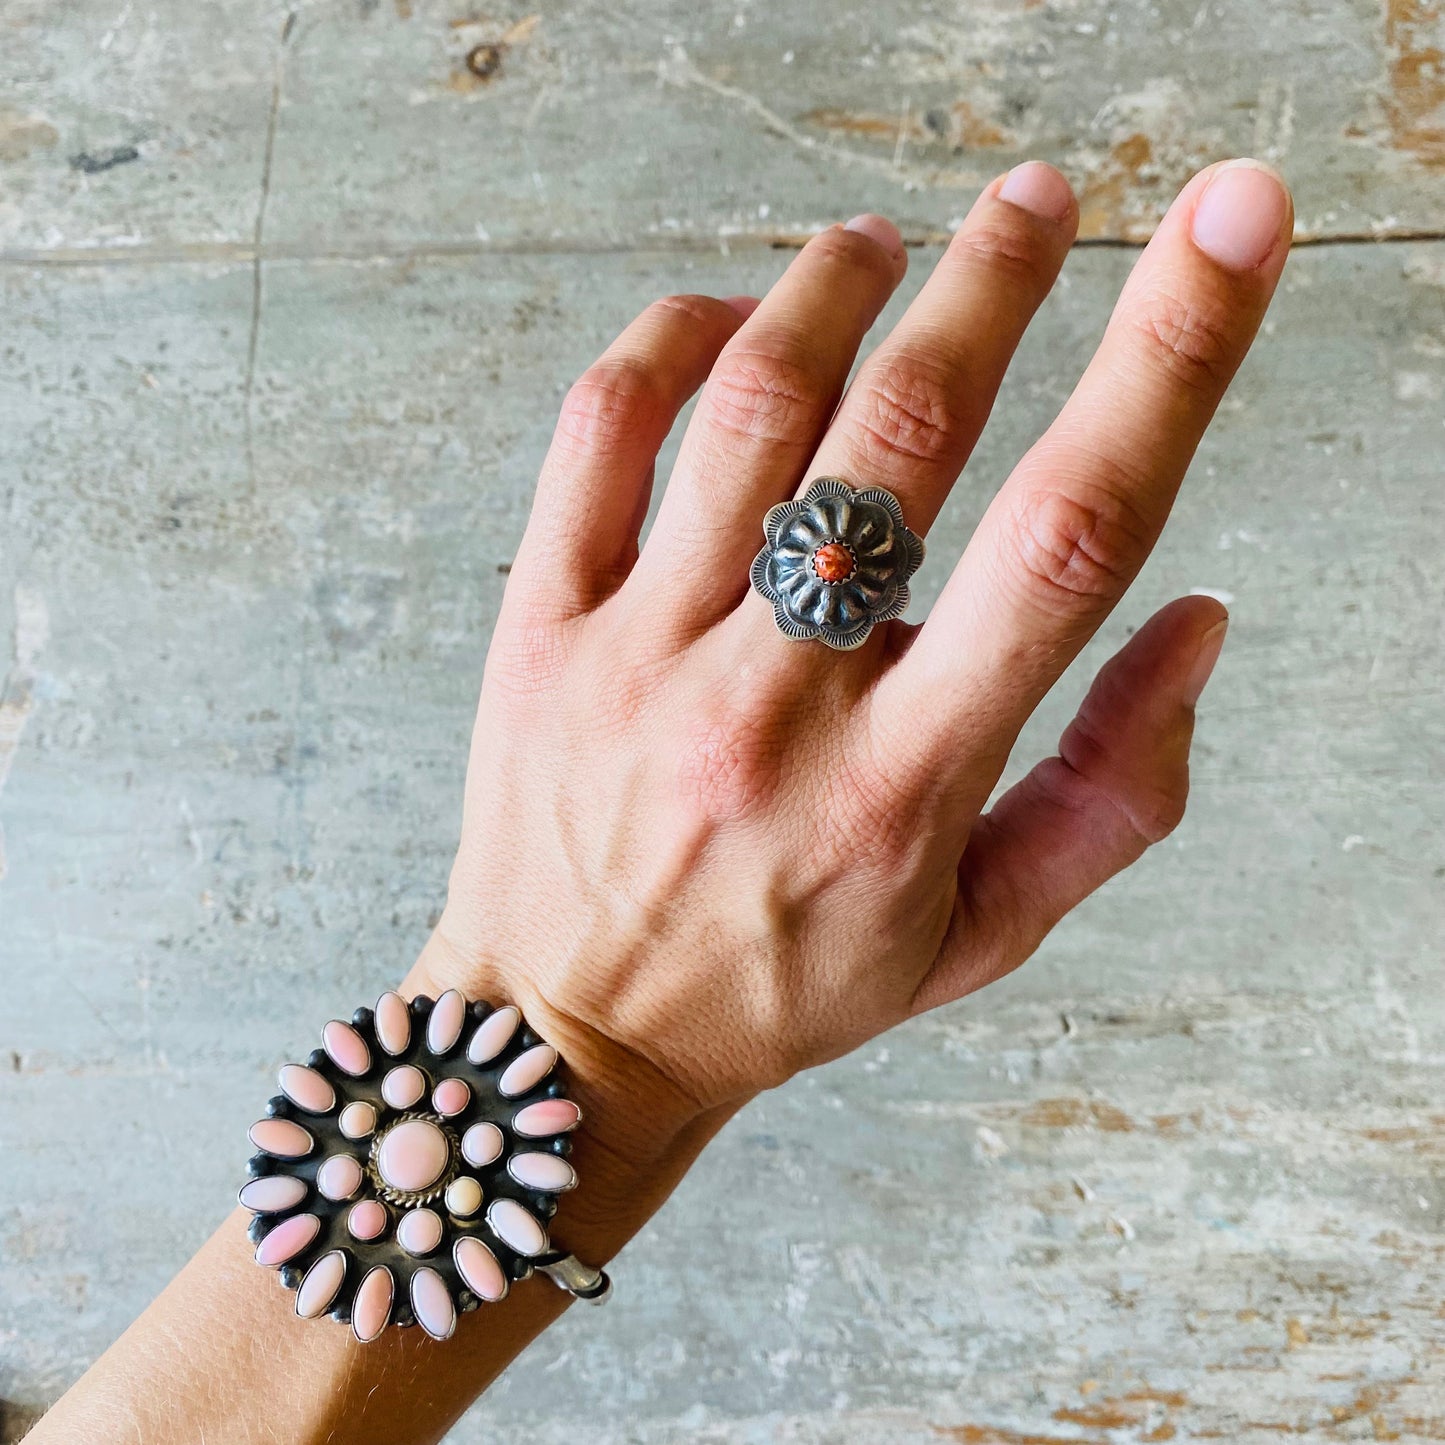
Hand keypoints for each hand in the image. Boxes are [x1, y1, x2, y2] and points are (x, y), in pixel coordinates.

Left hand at [412, 159, 1290, 1240]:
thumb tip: (1195, 618)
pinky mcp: (542, 629)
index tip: (1225, 231)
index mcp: (904, 785)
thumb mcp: (977, 938)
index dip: (1167, 363)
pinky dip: (669, 342)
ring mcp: (642, 658)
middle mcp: (774, 708)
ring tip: (885, 245)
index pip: (1065, 539)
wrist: (569, 1034)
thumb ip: (1112, 793)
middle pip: (904, 435)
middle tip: (1039, 199)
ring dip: (834, 290)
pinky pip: (599, 438)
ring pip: (751, 409)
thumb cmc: (786, 984)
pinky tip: (725, 317)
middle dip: (994, 283)